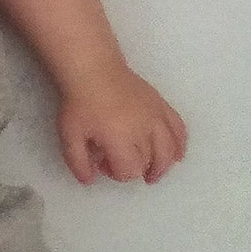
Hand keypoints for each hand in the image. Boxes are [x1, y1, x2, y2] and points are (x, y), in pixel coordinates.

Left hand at [56, 68, 186, 183]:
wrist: (94, 70)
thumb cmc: (80, 103)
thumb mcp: (70, 134)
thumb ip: (77, 160)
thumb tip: (88, 181)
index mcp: (121, 140)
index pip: (129, 170)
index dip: (117, 174)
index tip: (103, 165)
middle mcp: (144, 131)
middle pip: (149, 162)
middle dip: (136, 169)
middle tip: (121, 165)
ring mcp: (157, 118)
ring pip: (169, 150)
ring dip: (164, 165)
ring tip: (153, 173)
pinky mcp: (163, 106)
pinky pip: (180, 130)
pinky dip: (180, 145)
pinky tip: (176, 155)